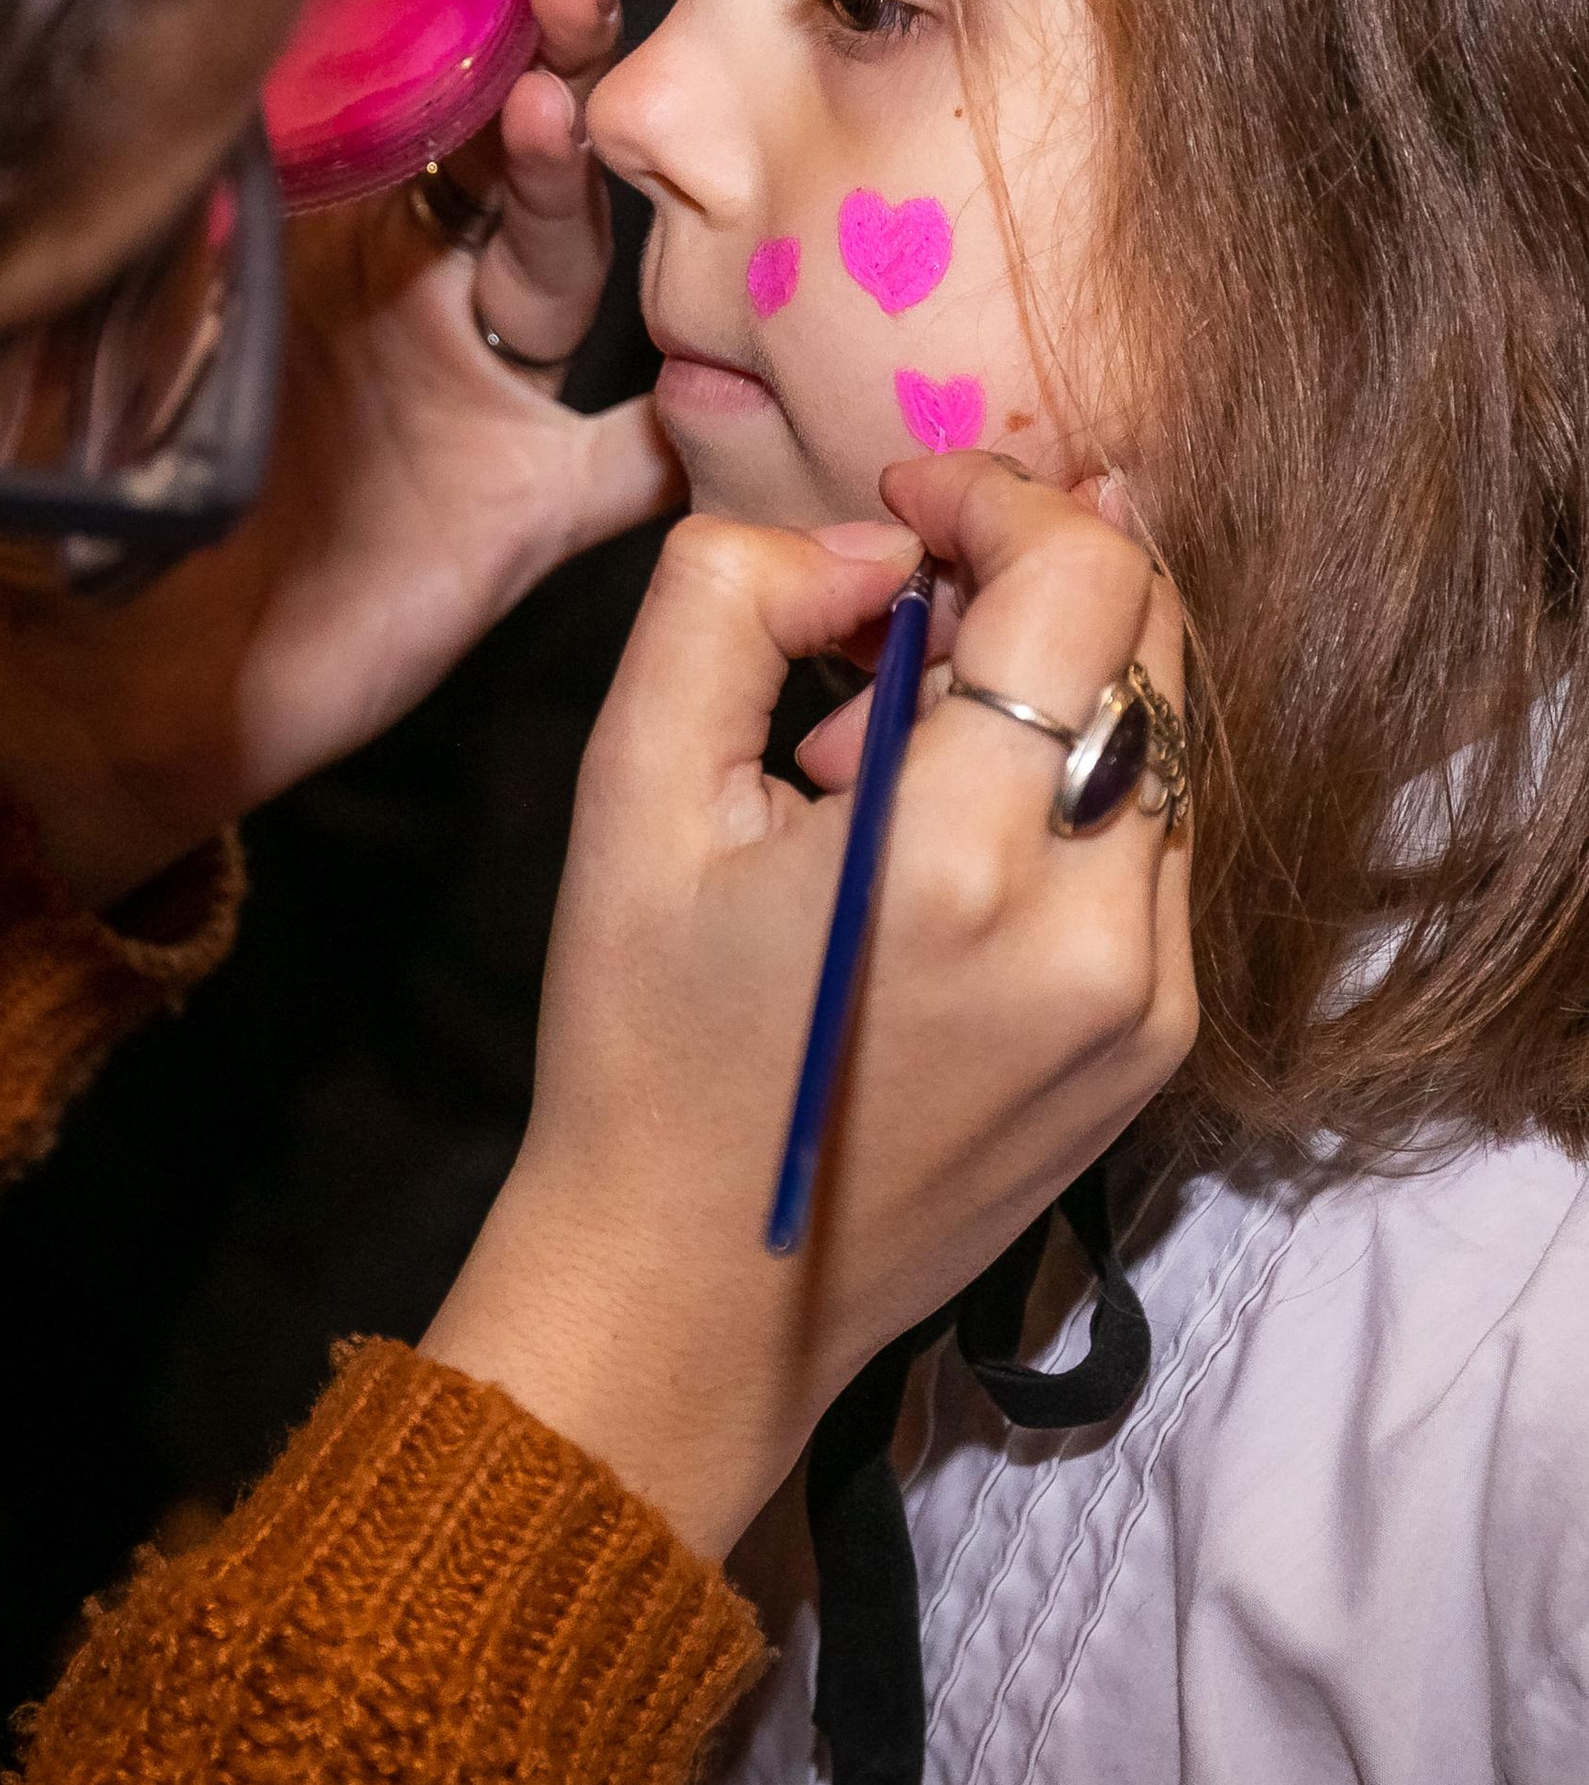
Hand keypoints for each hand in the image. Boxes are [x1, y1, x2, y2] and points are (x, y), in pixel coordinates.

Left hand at [0, 0, 679, 908]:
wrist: (111, 706)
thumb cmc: (76, 525)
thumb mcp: (82, 353)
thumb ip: (134, 236)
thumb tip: (146, 92)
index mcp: (308, 240)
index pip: (402, 87)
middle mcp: (406, 294)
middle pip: (512, 144)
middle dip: (541, 36)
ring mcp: (478, 398)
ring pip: (579, 259)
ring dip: (592, 171)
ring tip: (567, 96)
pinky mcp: (524, 511)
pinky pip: (638, 458)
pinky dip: (704, 420)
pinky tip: (751, 355)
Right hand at [420, 454, 1195, 1561]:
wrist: (694, 1289)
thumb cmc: (638, 1040)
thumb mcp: (624, 789)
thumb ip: (726, 601)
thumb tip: (866, 550)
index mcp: (960, 861)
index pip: (1084, 581)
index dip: (999, 494)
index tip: (903, 502)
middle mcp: (1098, 931)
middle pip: (1152, 643)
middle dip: (1025, 579)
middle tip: (875, 632)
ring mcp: (1147, 1000)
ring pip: (1161, 738)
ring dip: (1042, 689)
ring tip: (882, 760)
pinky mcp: (1154, 1047)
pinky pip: (1153, 842)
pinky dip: (1064, 788)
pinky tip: (935, 849)